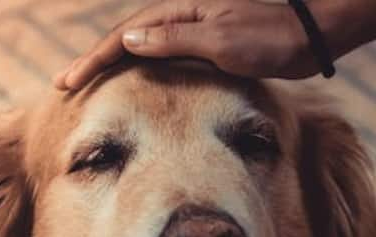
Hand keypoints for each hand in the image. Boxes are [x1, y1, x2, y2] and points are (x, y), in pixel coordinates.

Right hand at [53, 0, 320, 90]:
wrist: (309, 35)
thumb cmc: (270, 37)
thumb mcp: (220, 40)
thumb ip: (174, 40)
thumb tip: (127, 42)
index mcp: (178, 14)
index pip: (122, 39)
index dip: (93, 60)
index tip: (68, 82)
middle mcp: (179, 19)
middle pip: (124, 41)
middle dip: (93, 62)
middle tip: (65, 83)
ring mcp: (191, 32)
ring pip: (140, 49)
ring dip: (112, 65)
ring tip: (88, 83)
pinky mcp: (204, 46)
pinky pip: (160, 58)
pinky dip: (138, 70)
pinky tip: (132, 81)